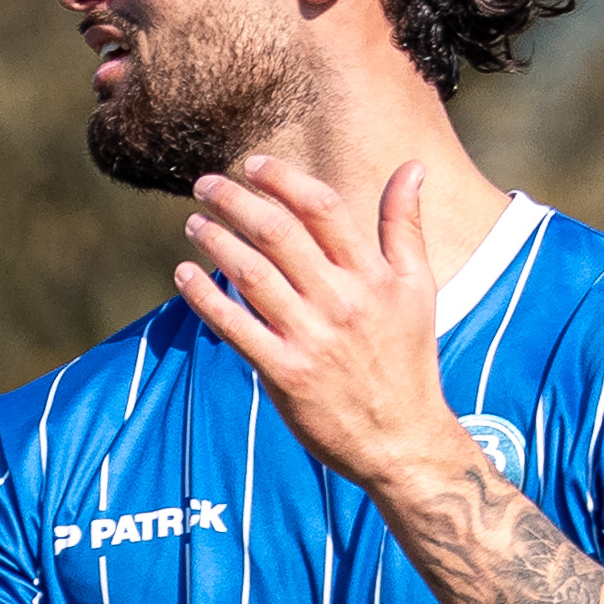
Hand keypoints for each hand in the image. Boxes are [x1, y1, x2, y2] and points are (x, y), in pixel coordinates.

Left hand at [173, 155, 473, 496]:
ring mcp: (312, 338)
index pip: (322, 208)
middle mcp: (342, 301)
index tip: (253, 164)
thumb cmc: (409, 359)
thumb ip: (405, 226)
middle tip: (206, 185)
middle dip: (236, 201)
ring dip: (215, 242)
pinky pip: (235, 327)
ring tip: (193, 223)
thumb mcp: (419, 288)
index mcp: (373, 275)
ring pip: (251, 274)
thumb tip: (412, 166)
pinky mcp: (285, 373)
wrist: (403, 439)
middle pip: (279, 233)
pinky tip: (184, 275)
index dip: (283, 179)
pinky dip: (205, 298)